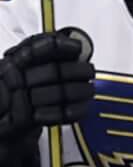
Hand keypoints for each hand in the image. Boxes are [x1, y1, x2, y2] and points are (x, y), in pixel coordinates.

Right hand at [0, 28, 93, 159]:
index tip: (77, 47)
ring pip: (58, 93)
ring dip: (80, 91)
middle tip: (89, 70)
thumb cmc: (15, 88)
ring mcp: (18, 101)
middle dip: (78, 71)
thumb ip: (42, 53)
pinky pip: (56, 115)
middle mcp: (13, 79)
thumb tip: (72, 44)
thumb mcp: (21, 64)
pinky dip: (74, 110)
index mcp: (13, 61)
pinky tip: (83, 106)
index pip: (37, 49)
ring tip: (89, 89)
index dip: (61, 47)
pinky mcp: (25, 122)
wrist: (0, 118)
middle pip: (53, 72)